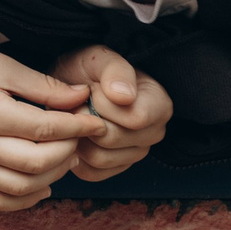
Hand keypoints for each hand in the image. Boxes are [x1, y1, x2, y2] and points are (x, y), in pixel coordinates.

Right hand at [0, 38, 108, 211]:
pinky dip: (24, 199)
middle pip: (38, 163)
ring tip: (61, 157)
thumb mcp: (1, 66)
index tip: (95, 122)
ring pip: (21, 188)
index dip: (78, 127)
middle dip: (68, 152)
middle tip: (78, 138)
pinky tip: (40, 182)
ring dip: (52, 177)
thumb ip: (44, 87)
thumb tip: (82, 98)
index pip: (46, 130)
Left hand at [54, 46, 173, 181]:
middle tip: (79, 102)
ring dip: (78, 134)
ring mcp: (134, 154)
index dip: (103, 104)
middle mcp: (153, 133)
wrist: (71, 84)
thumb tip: (124, 96)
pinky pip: (91, 172)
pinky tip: (76, 132)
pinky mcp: (113, 169)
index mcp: (159, 105)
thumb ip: (115, 70)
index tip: (92, 89)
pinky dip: (76, 153)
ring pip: (100, 158)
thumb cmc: (89, 69)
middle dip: (86, 117)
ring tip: (77, 115)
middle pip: (113, 139)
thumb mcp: (99, 57)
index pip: (135, 118)